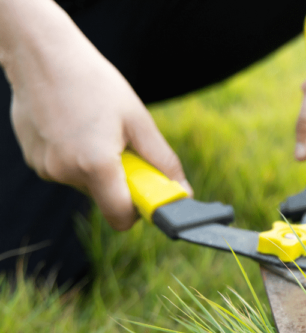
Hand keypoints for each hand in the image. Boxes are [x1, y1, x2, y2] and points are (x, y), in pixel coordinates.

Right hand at [0, 0, 190, 230]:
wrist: (42, 53)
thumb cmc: (95, 83)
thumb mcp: (138, 121)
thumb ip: (163, 161)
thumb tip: (183, 191)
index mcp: (95, 165)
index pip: (121, 217)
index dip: (138, 211)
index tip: (147, 194)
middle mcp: (66, 172)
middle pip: (104, 198)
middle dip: (119, 180)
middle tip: (122, 145)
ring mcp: (45, 166)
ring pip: (85, 183)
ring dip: (97, 166)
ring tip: (95, 128)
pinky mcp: (33, 158)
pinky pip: (65, 169)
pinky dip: (76, 156)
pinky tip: (74, 126)